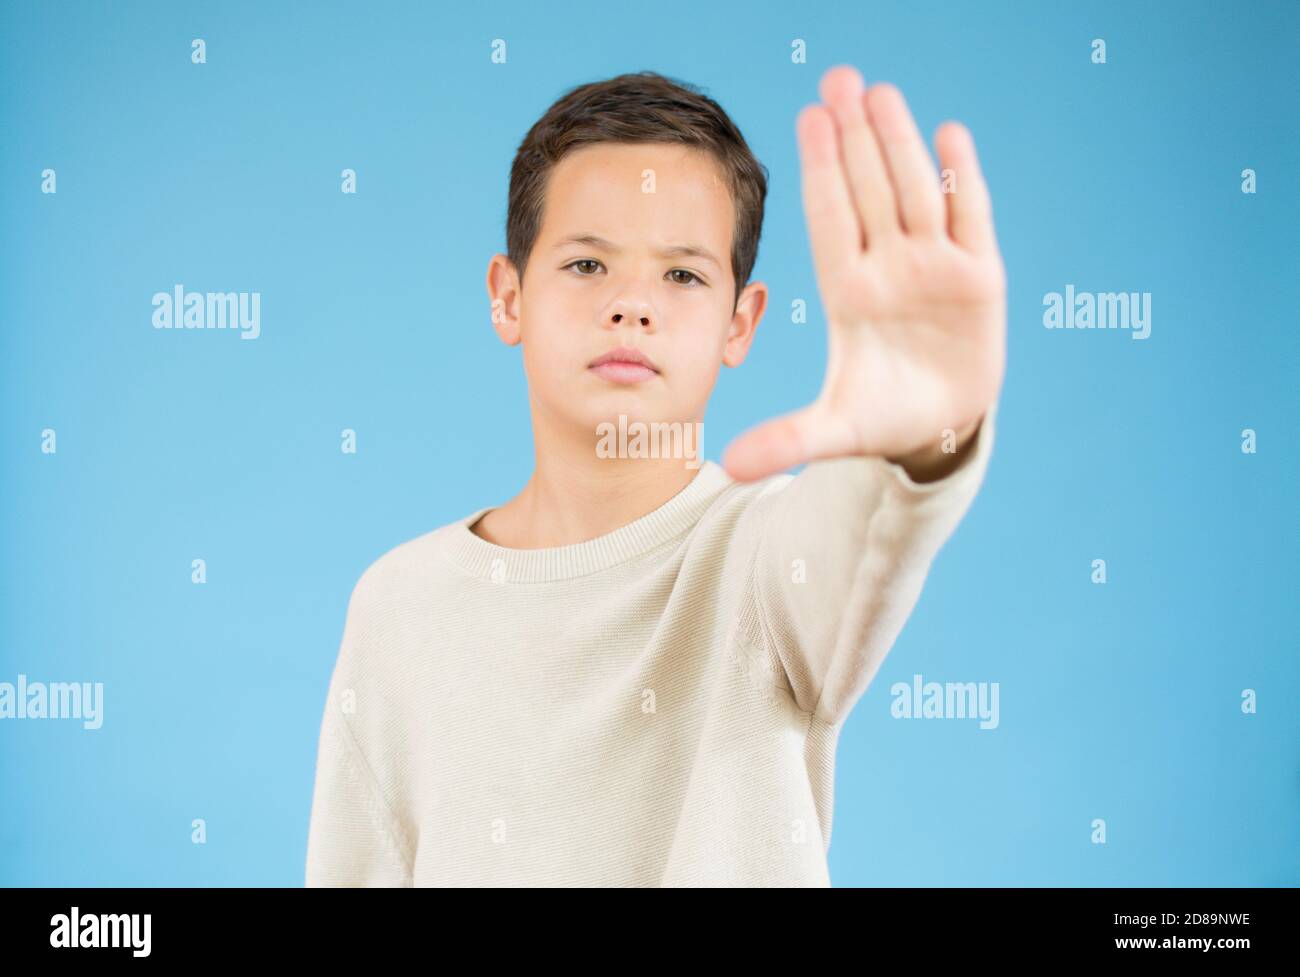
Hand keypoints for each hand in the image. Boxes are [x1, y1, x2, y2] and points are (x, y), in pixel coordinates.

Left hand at [722, 66, 1005, 482]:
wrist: (939, 428)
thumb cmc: (882, 418)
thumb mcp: (834, 431)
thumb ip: (786, 440)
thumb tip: (726, 467)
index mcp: (848, 293)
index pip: (832, 220)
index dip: (823, 171)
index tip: (808, 119)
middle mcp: (889, 268)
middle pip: (870, 191)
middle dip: (855, 137)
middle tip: (839, 78)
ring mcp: (934, 268)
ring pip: (915, 193)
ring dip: (900, 144)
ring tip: (881, 92)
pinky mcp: (978, 278)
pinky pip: (970, 219)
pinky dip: (962, 181)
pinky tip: (950, 135)